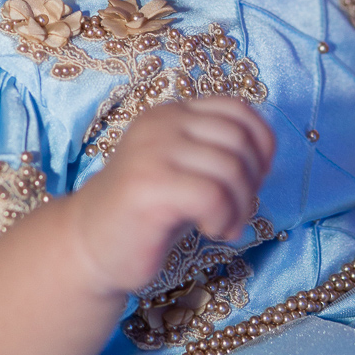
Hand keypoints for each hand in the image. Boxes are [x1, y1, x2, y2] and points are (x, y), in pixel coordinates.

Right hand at [68, 95, 273, 295]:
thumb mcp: (185, 169)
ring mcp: (153, 150)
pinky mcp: (149, 184)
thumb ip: (217, 151)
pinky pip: (213, 195)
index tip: (256, 178)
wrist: (89, 245)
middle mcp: (162, 123)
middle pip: (238, 139)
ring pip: (230, 168)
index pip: (237, 109)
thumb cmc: (147, 213)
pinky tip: (211, 230)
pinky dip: (224, 218)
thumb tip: (265, 153)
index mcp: (172, 113)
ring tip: (224, 225)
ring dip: (240, 206)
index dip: (261, 143)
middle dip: (252, 181)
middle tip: (238, 210)